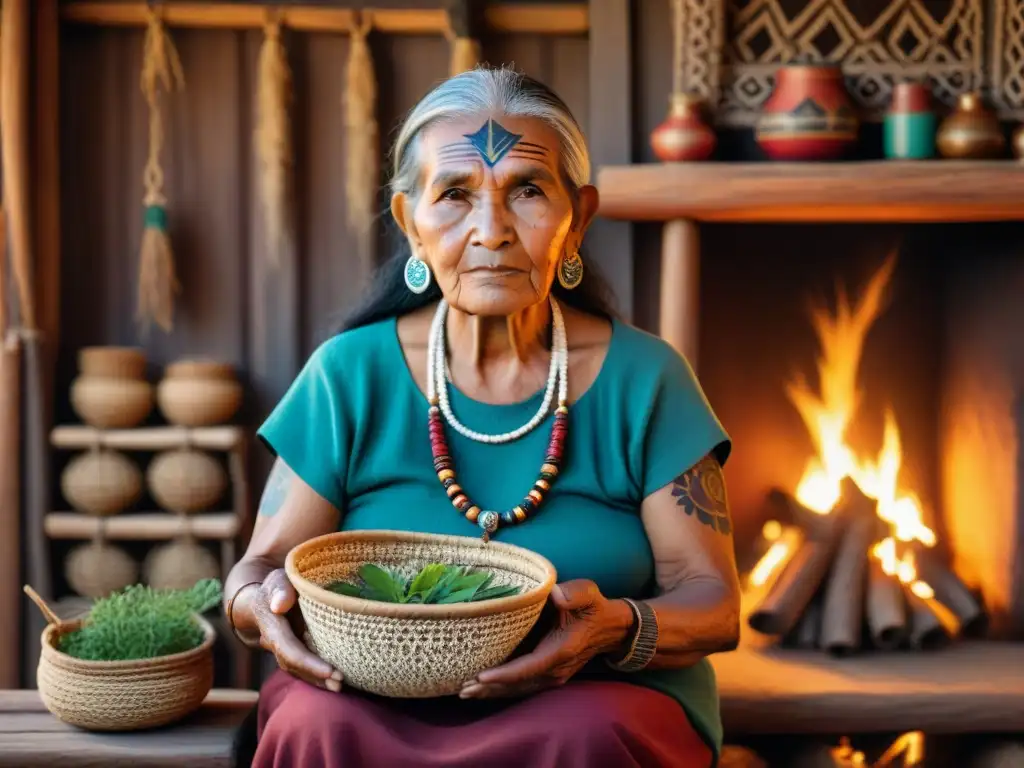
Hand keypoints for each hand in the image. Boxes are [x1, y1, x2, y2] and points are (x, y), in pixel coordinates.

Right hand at [244, 569, 342, 691]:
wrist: (262, 599)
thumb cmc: (277, 585)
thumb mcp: (278, 580)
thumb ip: (280, 589)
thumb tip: (279, 605)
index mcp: (271, 626)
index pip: (289, 649)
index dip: (308, 663)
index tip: (330, 671)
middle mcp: (274, 643)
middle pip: (294, 664)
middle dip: (316, 676)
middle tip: (340, 683)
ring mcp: (282, 650)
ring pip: (297, 670)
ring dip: (317, 680)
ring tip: (340, 687)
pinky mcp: (292, 652)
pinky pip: (302, 667)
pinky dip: (317, 676)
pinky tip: (335, 681)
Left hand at [459, 579, 632, 698]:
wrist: (610, 627)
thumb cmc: (594, 607)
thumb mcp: (587, 593)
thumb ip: (574, 593)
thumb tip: (557, 596)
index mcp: (561, 650)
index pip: (529, 667)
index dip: (505, 674)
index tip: (481, 676)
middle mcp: (556, 669)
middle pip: (518, 684)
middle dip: (490, 688)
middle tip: (462, 689)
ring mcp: (553, 675)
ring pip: (519, 689)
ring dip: (493, 692)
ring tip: (465, 692)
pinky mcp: (549, 675)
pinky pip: (523, 686)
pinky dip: (503, 688)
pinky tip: (484, 689)